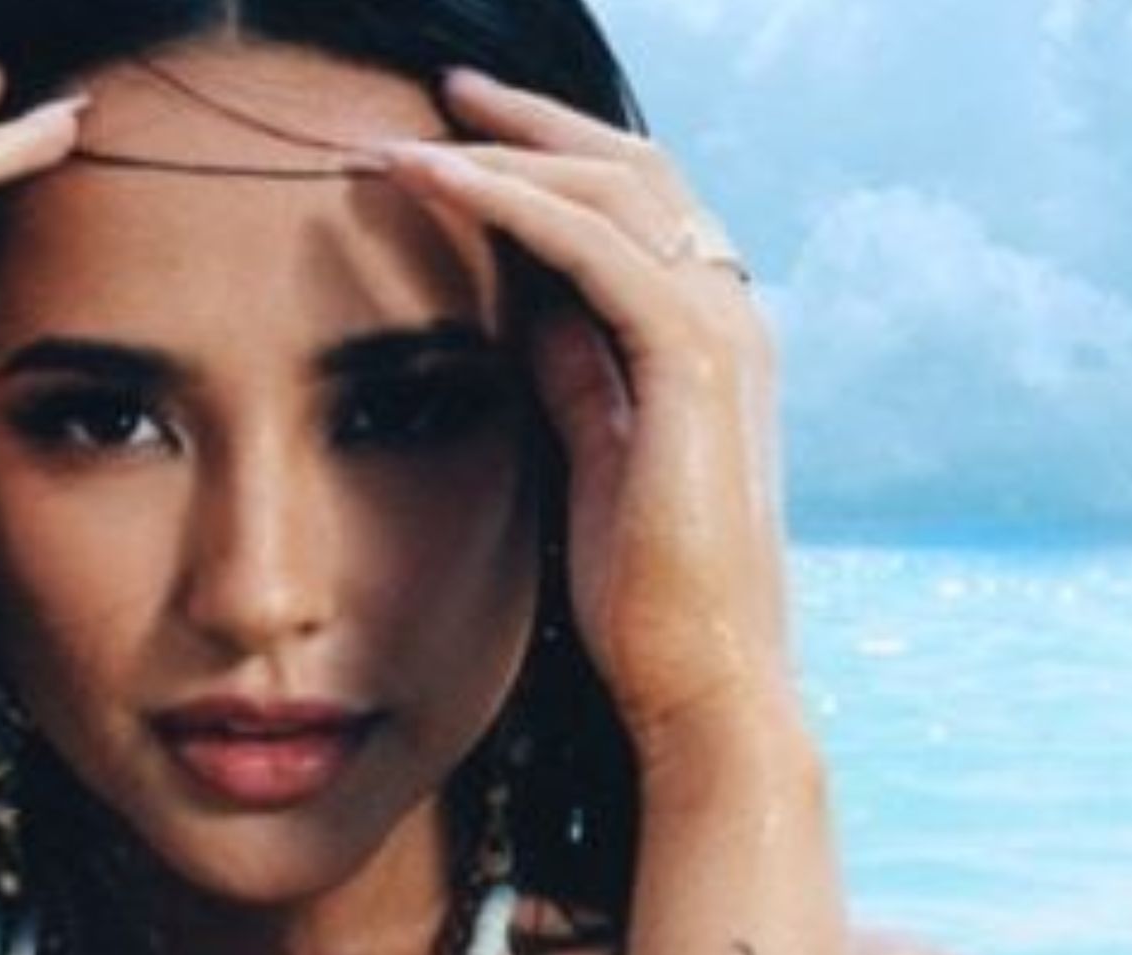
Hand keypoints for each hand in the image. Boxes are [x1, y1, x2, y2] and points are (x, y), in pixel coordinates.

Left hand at [378, 69, 792, 777]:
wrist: (698, 683)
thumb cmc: (641, 590)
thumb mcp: (591, 451)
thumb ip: (571, 370)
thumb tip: (521, 304)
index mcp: (707, 336)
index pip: (633, 206)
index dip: (548, 161)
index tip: (455, 139)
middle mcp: (729, 314)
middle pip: (630, 168)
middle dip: (528, 125)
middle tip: (436, 95)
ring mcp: (724, 332)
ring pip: (612, 188)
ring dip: (501, 153)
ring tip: (402, 140)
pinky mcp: (695, 363)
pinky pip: (594, 245)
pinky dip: (512, 203)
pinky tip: (438, 184)